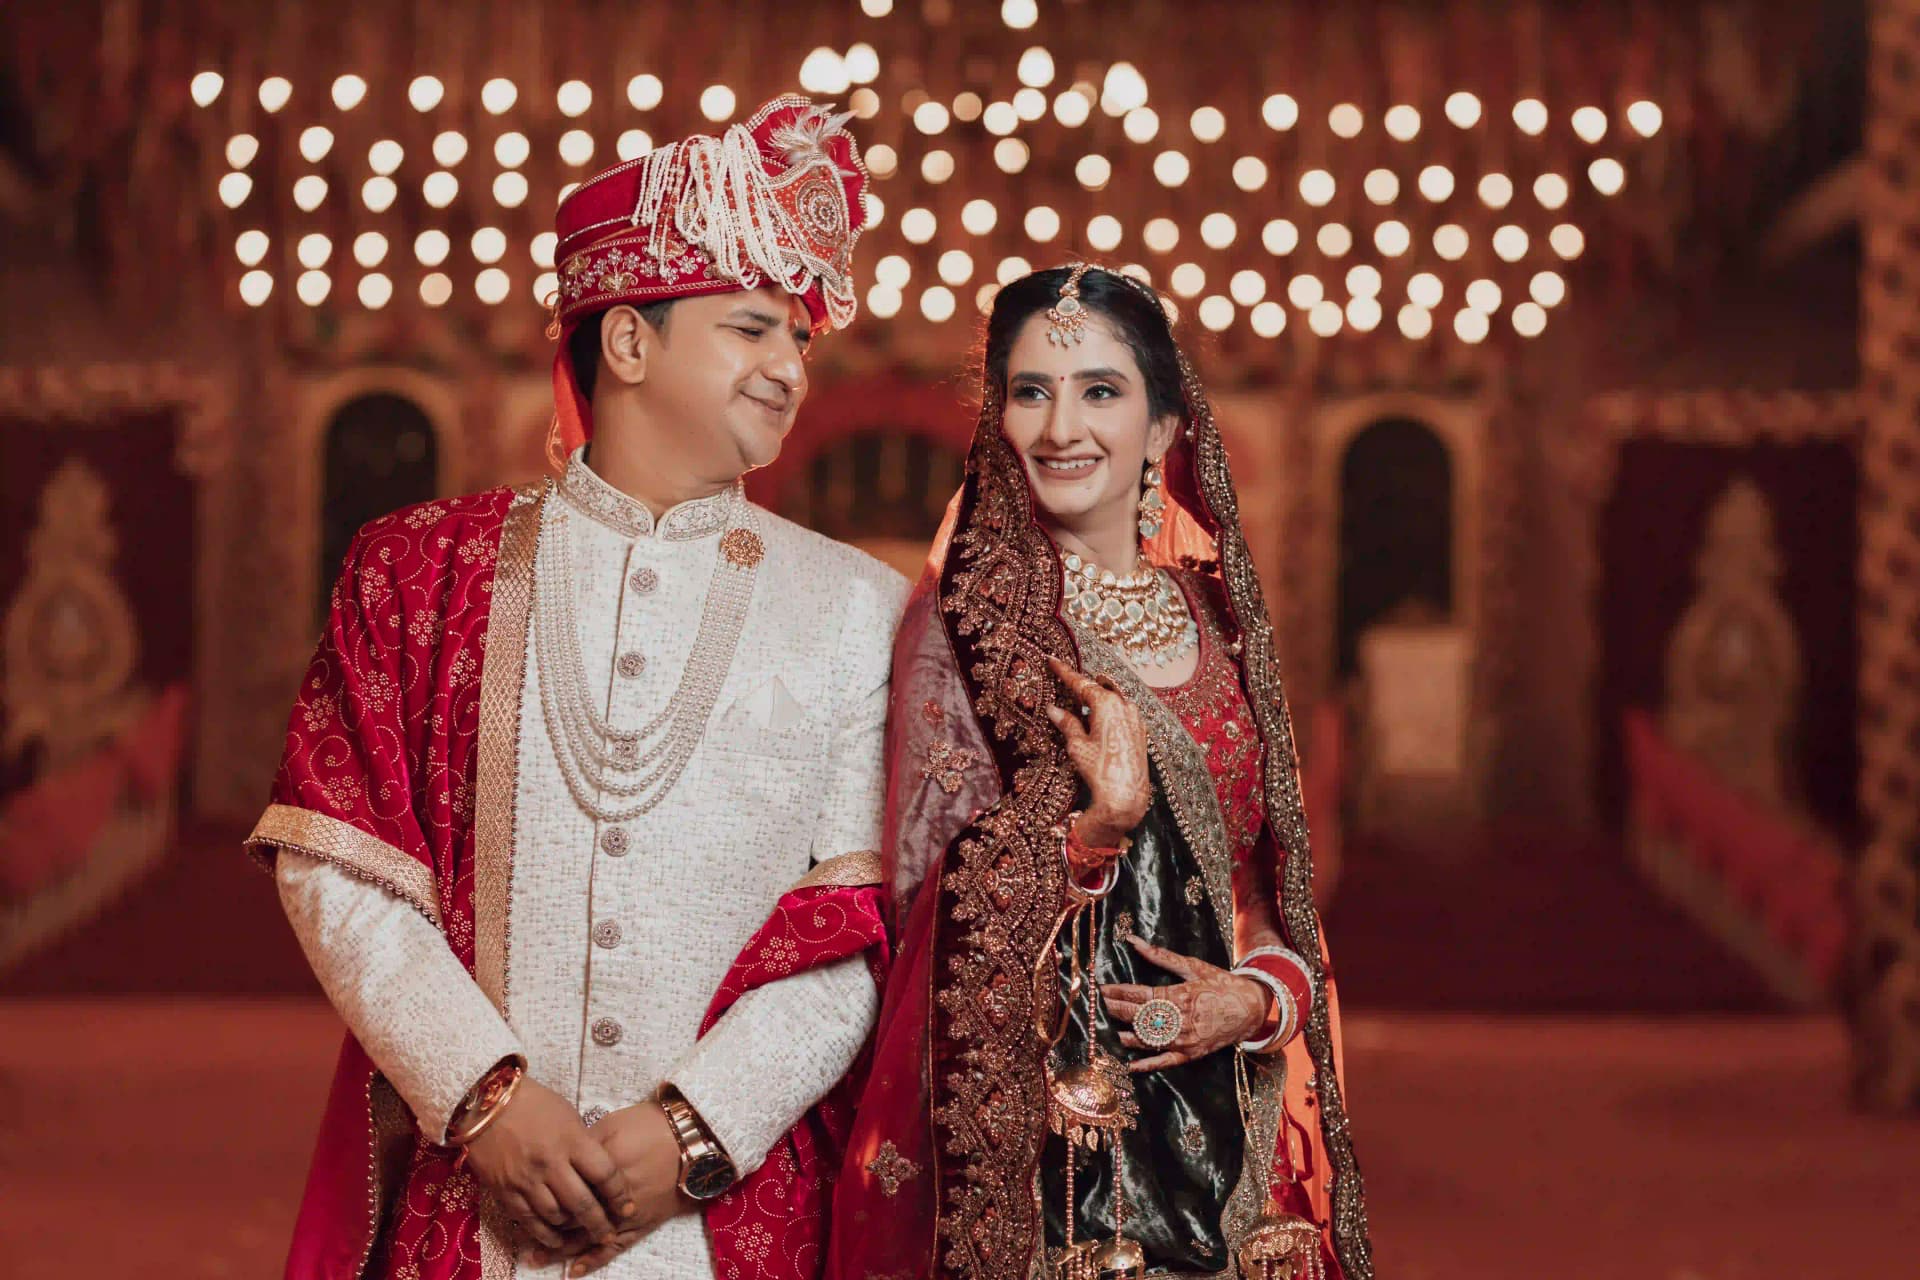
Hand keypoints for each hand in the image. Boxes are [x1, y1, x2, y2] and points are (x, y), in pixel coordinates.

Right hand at [460, 1077, 631, 1255]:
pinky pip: (528, 1220)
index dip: (619, 1195)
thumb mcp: (568, 1115)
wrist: (486, 1103)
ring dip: (573, 1228)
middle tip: (609, 1234)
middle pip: (582, 1203)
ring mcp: (526, 1179)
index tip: (627, 1207)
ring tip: (584, 1233)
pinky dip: (544, 1234)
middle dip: (600, 1223)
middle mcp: (551, 1163)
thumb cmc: (533, 1103)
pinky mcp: (505, 1191)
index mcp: (572, 1140)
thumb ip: (583, 1144)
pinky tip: (556, 1239)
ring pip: (556, 1216)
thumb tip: (596, 1171)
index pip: (605, 1174)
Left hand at [529, 1101, 686, 1275]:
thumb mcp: (612, 1125)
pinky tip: (575, 1271)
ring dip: (561, 1251)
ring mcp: (626, 1214)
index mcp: (597, 1170)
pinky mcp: (642, 1224)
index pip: (562, 1191)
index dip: (541, 1199)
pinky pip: (615, 1247)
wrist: (692, 1139)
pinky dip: (594, 1260)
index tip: (524, 1202)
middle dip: (545, 1229)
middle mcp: (609, 1198)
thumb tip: (560, 1158)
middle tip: (522, 1237)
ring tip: (536, 1260)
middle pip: (570, 1218)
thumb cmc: (651, 1126)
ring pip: (587, 1238)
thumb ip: (583, 1144)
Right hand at [1045, 657, 1151, 849]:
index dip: (1064, 671)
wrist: (1126, 794)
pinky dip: (1109, 711)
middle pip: (1097, 688)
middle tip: (1064, 683)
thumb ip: (1066, 722)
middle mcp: (1124, 704)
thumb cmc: (1099, 769)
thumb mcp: (1077, 745)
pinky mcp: (1140, 730)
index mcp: (1106, 703)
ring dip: (1096, 699)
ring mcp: (1135, 717)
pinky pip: (1122, 712)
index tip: (1052, 659)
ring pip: (1112, 699)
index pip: (1080, 682)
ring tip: (1080, 704)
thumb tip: (1053, 709)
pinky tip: (1099, 720)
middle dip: (1081, 686)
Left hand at [1101, 935, 1270, 1071]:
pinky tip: (1129, 1064)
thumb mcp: (1193, 966)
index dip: (1118, 993)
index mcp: (1179, 995)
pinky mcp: (1190, 1054)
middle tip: (1097, 1006)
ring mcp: (1185, 1039)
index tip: (1101, 989)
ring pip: (1148, 1039)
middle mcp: (1180, 1019)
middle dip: (1116, 1010)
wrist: (1250, 1008)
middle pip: (1139, 1016)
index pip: (1140, 995)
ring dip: (1126, 1035)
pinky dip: (1146, 1065)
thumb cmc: (1221, 984)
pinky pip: (1165, 1062)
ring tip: (1108, 1030)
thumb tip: (1134, 941)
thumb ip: (1161, 956)